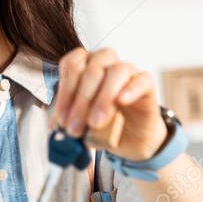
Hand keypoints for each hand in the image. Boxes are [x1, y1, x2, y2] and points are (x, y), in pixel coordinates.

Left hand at [52, 47, 167, 161]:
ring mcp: (128, 71)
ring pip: (116, 71)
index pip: (71, 64)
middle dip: (80, 101)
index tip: (62, 118)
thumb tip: (55, 125)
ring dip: (102, 99)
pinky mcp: (147, 84)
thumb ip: (67, 120)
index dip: (65, 91)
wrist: (129, 139)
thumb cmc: (101, 124)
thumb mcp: (79, 123)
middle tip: (74, 128)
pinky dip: (130, 89)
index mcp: (85, 65)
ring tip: (95, 123)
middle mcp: (106, 62)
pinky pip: (142, 79)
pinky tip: (121, 102)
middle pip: (92, 69)